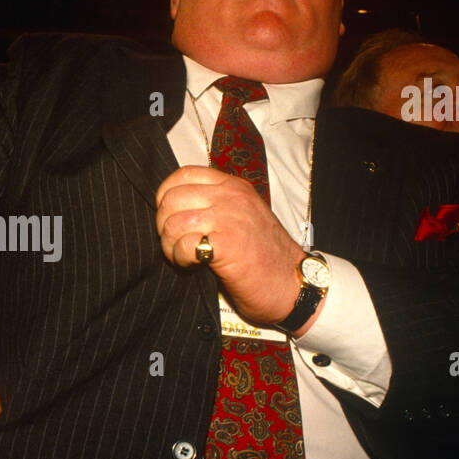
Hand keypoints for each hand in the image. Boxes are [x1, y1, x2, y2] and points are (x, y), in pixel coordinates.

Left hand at [155, 165, 304, 325]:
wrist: (294, 285)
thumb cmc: (265, 256)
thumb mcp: (243, 216)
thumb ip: (215, 205)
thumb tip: (175, 209)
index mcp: (233, 187)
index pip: (183, 174)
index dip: (165, 196)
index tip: (170, 218)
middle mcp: (231, 197)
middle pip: (171, 198)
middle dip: (163, 225)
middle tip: (175, 244)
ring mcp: (229, 218)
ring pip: (172, 223)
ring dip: (170, 246)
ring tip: (184, 258)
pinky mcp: (227, 244)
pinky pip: (184, 245)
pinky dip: (180, 258)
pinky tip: (193, 266)